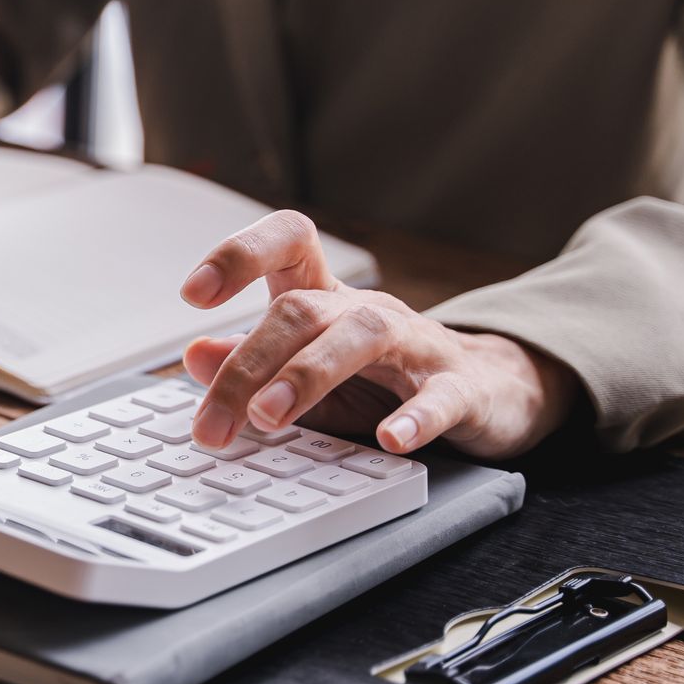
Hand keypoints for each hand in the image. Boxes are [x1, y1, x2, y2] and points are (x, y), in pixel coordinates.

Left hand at [179, 211, 574, 458]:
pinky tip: (390, 439)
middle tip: (214, 423)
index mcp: (327, 298)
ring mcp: (418, 345)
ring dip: (309, 375)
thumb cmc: (386, 378)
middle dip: (250, 363)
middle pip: (302, 311)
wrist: (490, 391)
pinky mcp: (462, 390)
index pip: (286, 244)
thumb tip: (194, 356)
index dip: (239, 254)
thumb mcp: (310, 370)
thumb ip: (255, 363)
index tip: (192, 295)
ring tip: (269, 416)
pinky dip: (414, 418)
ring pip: (363, 336)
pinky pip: (440, 397)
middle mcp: (367, 310)